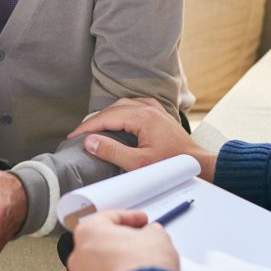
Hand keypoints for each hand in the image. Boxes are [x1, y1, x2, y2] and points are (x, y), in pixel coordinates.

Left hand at [67, 210, 179, 270]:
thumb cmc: (142, 270)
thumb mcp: (158, 238)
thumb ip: (151, 232)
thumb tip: (152, 235)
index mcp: (90, 232)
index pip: (110, 218)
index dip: (131, 218)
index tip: (141, 222)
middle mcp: (78, 257)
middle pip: (100, 246)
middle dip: (120, 246)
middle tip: (140, 248)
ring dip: (115, 270)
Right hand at [69, 98, 217, 179]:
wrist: (198, 164)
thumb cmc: (170, 166)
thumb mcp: (138, 164)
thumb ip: (113, 151)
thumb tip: (90, 141)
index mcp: (142, 117)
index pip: (106, 117)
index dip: (87, 127)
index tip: (72, 137)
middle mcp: (149, 108)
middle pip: (113, 108)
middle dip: (95, 120)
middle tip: (80, 134)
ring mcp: (156, 110)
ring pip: (124, 104)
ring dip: (108, 114)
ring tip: (95, 127)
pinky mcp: (160, 115)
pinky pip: (136, 105)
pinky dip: (122, 111)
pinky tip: (118, 119)